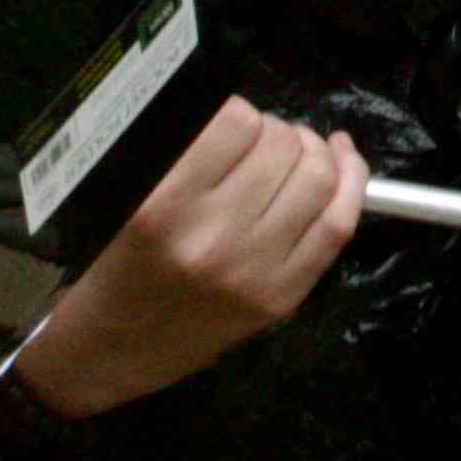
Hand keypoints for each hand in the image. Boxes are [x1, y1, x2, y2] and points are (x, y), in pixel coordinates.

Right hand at [9, 98, 366, 419]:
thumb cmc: (112, 264)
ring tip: (294, 151)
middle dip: (276, 131)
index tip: (231, 123)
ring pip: (318, 178)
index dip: (239, 112)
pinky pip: (337, 226)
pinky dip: (351, 182)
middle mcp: (212, 240)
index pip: (235, 122)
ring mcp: (254, 273)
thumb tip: (243, 111)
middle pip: (282, 146)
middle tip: (259, 142)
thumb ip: (183, 153)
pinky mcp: (282, 299)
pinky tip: (342, 160)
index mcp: (163, 207)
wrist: (109, 350)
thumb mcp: (127, 196)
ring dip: (311, 150)